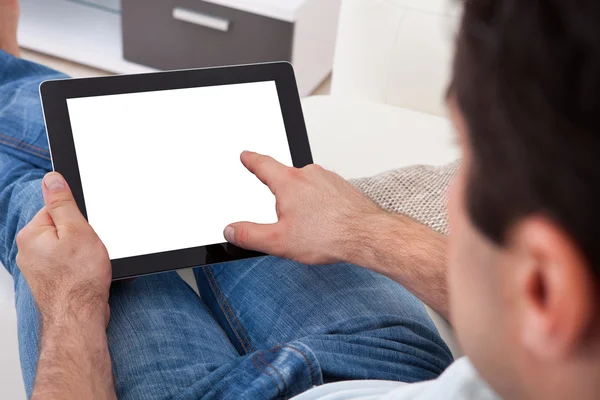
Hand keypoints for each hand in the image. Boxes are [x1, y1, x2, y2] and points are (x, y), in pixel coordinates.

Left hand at [16, 172, 111, 326]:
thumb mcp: (76, 231)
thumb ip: (63, 203)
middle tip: (91, 249)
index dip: (78, 217)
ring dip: (85, 254)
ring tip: (92, 266)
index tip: (88, 229)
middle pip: (63, 229)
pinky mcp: (52, 282)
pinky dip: (83, 268)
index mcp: (32, 234)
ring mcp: (40, 269)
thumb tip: (51, 179)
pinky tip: (91, 276)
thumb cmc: (79, 280)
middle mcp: (30, 251)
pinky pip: (71, 265)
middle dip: (83, 236)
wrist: (79, 318)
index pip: (56, 209)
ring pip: (69, 248)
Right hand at [224, 151, 380, 264]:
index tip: (246, 155)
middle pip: (286, 179)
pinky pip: (323, 193)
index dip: (251, 160)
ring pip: (306, 188)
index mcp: (289, 182)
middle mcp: (309, 174)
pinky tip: (325, 223)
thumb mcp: (278, 241)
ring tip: (311, 228)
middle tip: (286, 220)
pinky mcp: (343, 188)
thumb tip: (231, 230)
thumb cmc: (329, 235)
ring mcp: (328, 179)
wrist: (366, 235)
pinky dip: (320, 206)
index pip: (263, 164)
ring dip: (303, 203)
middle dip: (282, 197)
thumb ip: (250, 235)